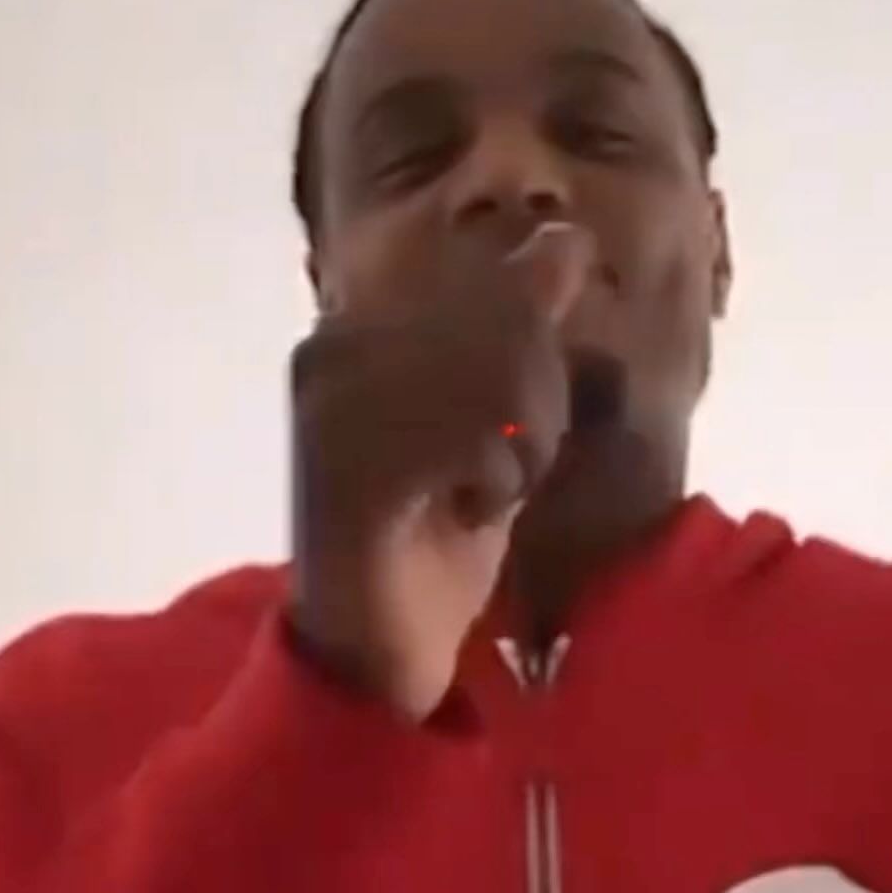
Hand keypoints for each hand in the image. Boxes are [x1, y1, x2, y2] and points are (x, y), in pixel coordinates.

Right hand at [288, 223, 591, 720]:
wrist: (381, 653)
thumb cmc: (437, 533)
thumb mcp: (497, 414)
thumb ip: (521, 322)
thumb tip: (563, 238)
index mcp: (355, 322)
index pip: (497, 287)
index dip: (531, 363)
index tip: (502, 430)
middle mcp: (330, 348)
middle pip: (508, 327)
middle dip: (534, 411)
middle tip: (491, 475)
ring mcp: (328, 408)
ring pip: (501, 380)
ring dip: (518, 455)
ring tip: (473, 496)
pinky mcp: (344, 468)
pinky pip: (472, 438)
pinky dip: (493, 485)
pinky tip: (456, 515)